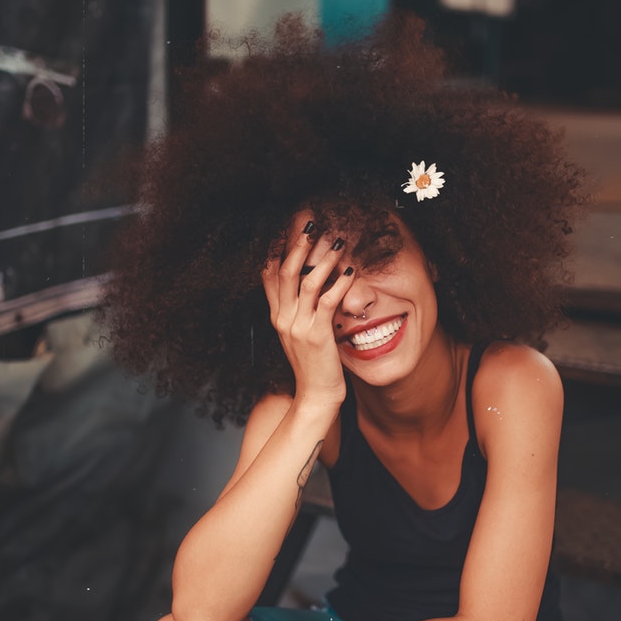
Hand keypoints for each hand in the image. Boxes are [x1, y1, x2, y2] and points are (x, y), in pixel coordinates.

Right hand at [261, 212, 355, 407]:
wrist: (315, 396)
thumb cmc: (313, 366)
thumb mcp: (300, 335)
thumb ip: (300, 311)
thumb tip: (309, 286)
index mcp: (277, 317)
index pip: (269, 275)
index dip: (277, 248)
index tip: (288, 227)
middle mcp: (283, 319)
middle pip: (285, 271)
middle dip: (298, 244)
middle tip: (312, 224)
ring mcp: (298, 327)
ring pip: (306, 282)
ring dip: (323, 259)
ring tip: (338, 243)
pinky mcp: (317, 335)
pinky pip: (328, 302)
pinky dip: (340, 284)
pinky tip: (351, 272)